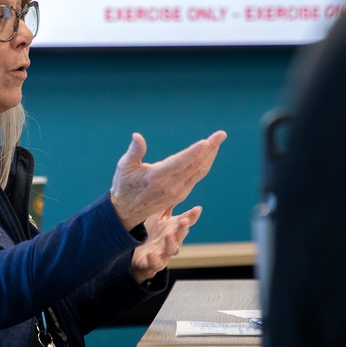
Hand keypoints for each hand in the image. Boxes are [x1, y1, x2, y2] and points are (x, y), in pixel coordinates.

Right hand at [109, 131, 225, 229]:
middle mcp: (171, 186)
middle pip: (196, 166)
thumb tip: (137, 136)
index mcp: (157, 178)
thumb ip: (134, 151)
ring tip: (218, 141)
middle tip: (221, 134)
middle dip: (210, 149)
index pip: (179, 163)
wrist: (127, 212)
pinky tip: (208, 154)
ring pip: (199, 171)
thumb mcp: (124, 167)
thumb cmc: (124, 186)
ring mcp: (178, 192)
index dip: (194, 152)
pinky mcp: (181, 194)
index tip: (206, 142)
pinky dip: (205, 164)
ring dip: (210, 155)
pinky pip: (197, 177)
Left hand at [130, 205, 201, 281]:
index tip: (197, 209)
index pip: (184, 222)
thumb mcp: (158, 218)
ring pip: (170, 250)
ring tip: (169, 235)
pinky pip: (155, 263)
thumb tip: (174, 187)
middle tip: (184, 221)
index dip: (191, 217)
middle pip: (180, 236)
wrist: (138, 256)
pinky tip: (151, 253)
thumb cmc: (152, 234)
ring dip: (171, 243)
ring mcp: (163, 254)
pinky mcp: (152, 264)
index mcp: (173, 229)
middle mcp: (171, 242)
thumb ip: (166, 206)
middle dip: (182, 229)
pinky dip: (153, 259)